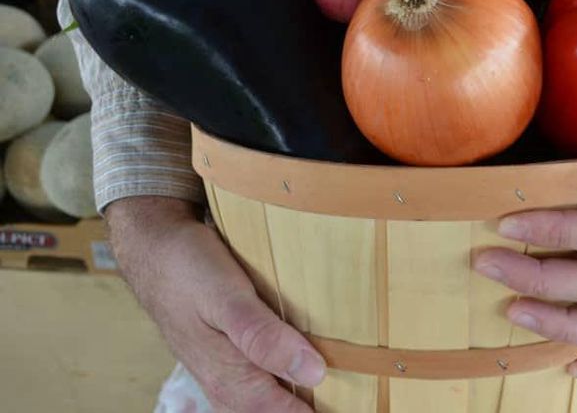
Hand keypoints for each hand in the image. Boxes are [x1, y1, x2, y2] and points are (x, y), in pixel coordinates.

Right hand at [106, 197, 325, 412]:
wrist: (154, 249)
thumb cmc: (188, 270)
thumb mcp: (227, 299)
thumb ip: (264, 338)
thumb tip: (312, 373)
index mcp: (230, 376)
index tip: (353, 406)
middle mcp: (226, 382)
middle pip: (272, 411)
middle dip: (305, 408)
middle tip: (347, 398)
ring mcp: (224, 368)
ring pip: (263, 400)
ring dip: (292, 397)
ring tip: (332, 393)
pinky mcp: (227, 351)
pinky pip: (257, 380)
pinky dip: (280, 381)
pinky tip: (301, 370)